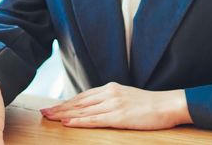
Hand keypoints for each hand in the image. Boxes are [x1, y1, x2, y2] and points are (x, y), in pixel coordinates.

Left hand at [40, 82, 191, 129]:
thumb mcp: (126, 96)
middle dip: (59, 108)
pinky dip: (79, 121)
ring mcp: (113, 104)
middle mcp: (108, 94)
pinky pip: (94, 119)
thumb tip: (96, 106)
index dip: (66, 102)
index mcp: (110, 88)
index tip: (52, 107)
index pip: (82, 96)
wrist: (168, 104)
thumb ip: (111, 99)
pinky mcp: (119, 116)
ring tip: (49, 117)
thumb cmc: (149, 104)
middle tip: (43, 112)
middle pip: (78, 102)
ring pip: (83, 110)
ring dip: (64, 114)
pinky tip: (68, 123)